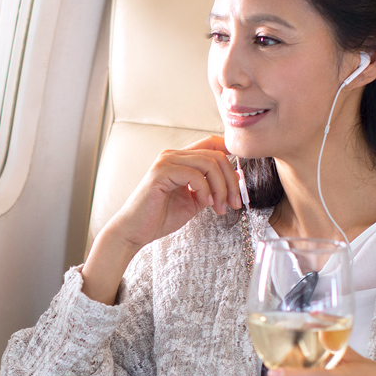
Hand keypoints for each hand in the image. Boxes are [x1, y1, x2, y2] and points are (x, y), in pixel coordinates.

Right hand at [80, 135, 243, 302]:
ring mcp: (166, 161)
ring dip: (221, 187)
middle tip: (233, 202)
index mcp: (180, 159)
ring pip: (209, 162)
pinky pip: (195, 175)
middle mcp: (172, 155)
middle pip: (215, 154)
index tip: (240, 178)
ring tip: (220, 206)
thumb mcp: (194, 201)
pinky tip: (206, 203)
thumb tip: (235, 178)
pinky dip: (206, 190)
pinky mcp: (161, 173)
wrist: (135, 231)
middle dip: (231, 180)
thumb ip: (211, 188)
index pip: (211, 143)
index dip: (230, 154)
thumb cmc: (158, 217)